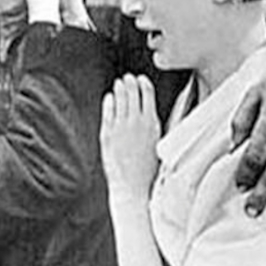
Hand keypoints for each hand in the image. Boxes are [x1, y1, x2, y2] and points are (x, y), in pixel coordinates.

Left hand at [100, 75, 160, 204]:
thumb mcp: (158, 142)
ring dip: (119, 89)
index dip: (144, 84)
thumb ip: (153, 124)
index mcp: (151, 123)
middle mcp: (135, 122)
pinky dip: (108, 103)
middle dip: (130, 82)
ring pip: (119, 100)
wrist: (134, 187)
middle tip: (128, 77)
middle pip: (132, 93)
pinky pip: (107, 113)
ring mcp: (119, 127)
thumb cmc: (149, 170)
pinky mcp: (107, 134)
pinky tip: (109, 98)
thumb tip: (150, 111)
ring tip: (118, 83)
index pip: (147, 94)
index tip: (141, 79)